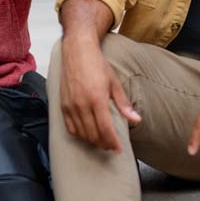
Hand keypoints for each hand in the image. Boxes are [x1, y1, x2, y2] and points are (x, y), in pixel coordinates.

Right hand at [60, 34, 140, 151]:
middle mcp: (82, 104)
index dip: (112, 142)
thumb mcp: (114, 82)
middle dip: (104, 144)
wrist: (77, 51)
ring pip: (81, 133)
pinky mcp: (63, 105)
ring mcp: (71, 105)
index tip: (118, 149)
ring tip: (101, 141)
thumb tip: (136, 119)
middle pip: (93, 134)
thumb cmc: (97, 65)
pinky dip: (79, 134)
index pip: (105, 129)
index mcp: (97, 99)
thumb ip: (123, 104)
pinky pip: (70, 127)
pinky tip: (87, 134)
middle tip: (111, 146)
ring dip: (92, 141)